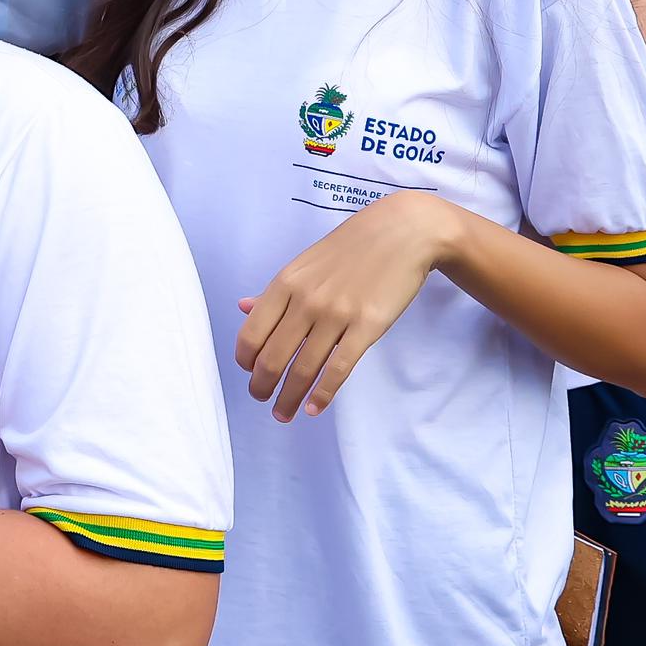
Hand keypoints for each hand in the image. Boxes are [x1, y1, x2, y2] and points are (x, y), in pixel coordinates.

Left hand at [235, 190, 459, 416]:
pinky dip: (322, 394)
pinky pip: (338, 369)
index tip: (249, 372)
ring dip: (289, 398)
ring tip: (284, 412)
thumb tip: (242, 308)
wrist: (403, 232)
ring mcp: (336, 314)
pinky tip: (313, 408)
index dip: (245, 361)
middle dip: (262, 386)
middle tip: (261, 399)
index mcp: (285, 283)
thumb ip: (274, 291)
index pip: (251, 334)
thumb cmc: (352, 247)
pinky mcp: (367, 326)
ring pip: (303, 369)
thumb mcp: (305, 263)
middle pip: (272, 358)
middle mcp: (305, 300)